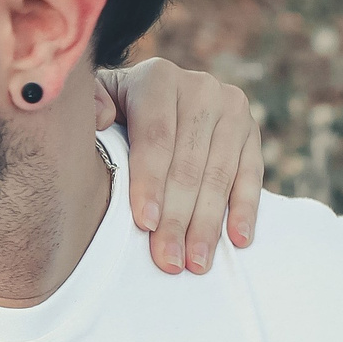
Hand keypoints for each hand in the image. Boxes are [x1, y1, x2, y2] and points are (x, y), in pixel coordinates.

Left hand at [95, 59, 263, 274]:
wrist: (155, 96)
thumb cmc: (114, 111)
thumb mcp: (97, 101)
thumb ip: (91, 106)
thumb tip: (101, 120)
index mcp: (158, 79)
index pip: (156, 137)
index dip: (150, 182)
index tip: (146, 224)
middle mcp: (200, 88)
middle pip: (188, 164)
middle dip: (178, 218)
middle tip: (168, 261)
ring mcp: (231, 109)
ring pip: (220, 175)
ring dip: (208, 224)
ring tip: (197, 263)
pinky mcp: (252, 132)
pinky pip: (250, 176)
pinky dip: (244, 209)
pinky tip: (237, 240)